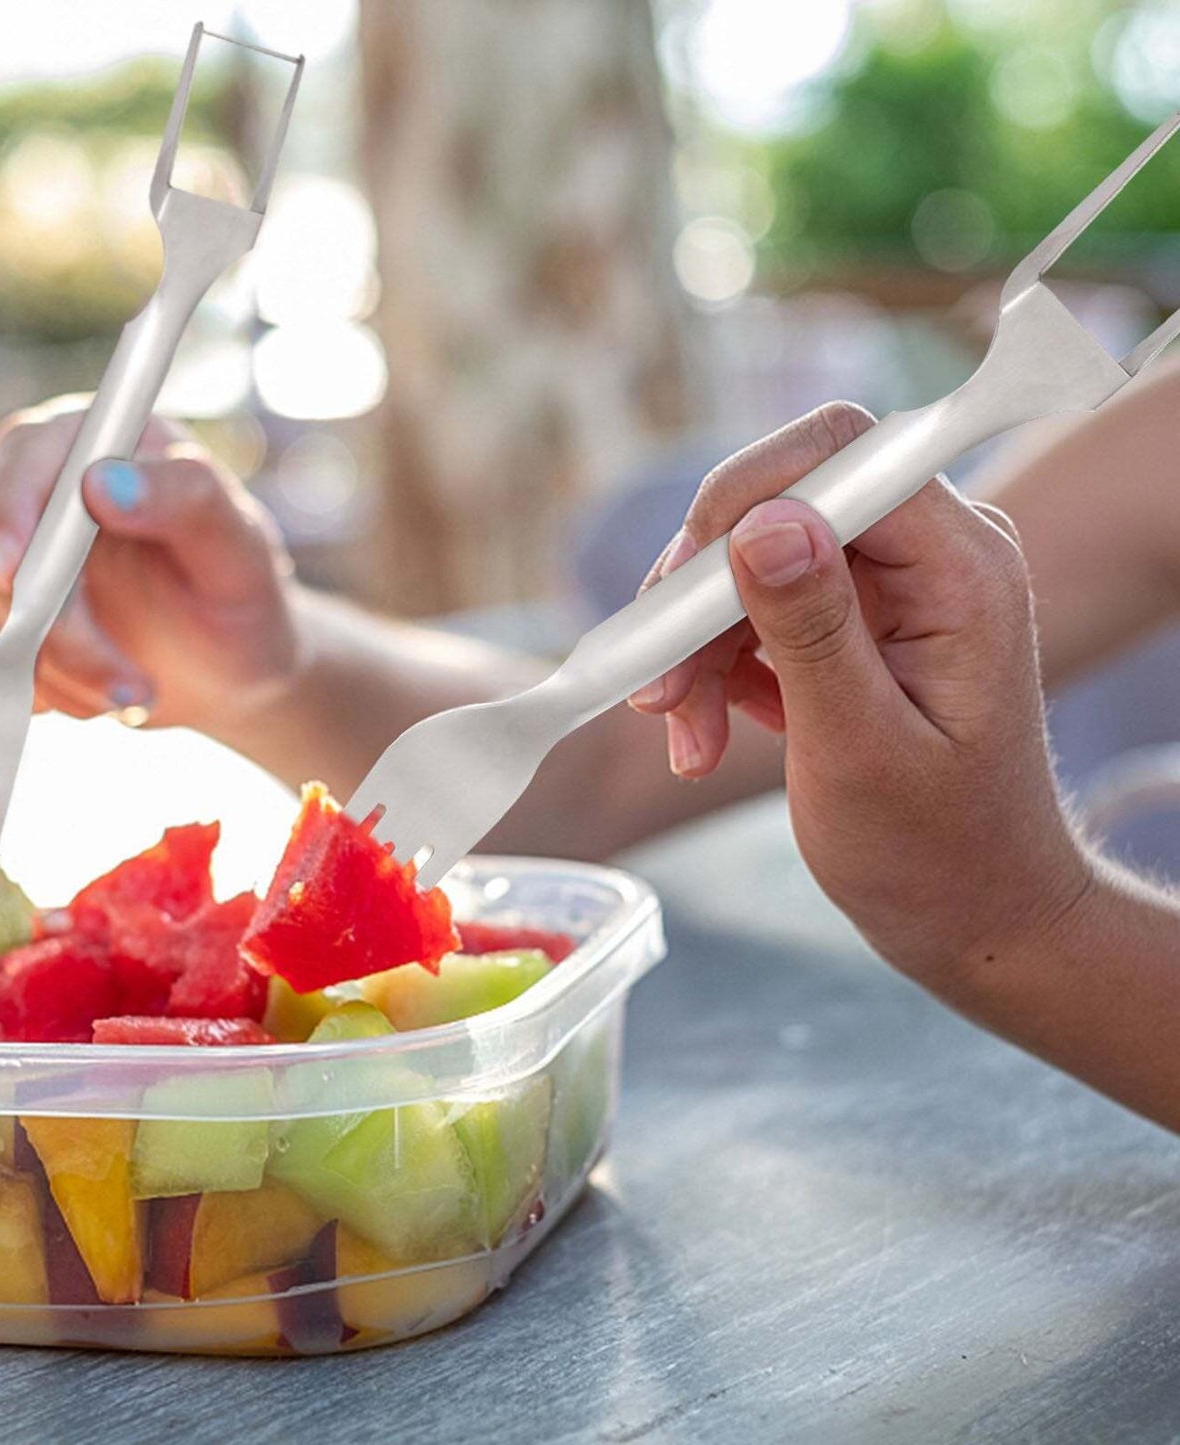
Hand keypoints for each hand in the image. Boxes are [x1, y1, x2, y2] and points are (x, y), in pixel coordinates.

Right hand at [0, 399, 302, 732]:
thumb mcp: (239, 549)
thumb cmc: (244, 595)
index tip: (16, 574)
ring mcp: (13, 554)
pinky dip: (33, 693)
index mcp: (101, 444)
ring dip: (57, 676)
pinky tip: (94, 699)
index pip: (26, 457)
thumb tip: (103, 481)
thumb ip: (188, 500)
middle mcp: (44, 489)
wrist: (233, 664)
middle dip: (58, 635)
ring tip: (136, 695)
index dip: (10, 513)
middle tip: (133, 691)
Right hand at [630, 402, 1095, 979]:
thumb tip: (758, 525)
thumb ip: (813, 631)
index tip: (679, 591)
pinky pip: (753, 608)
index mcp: (961, 569)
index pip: (843, 454)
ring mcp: (887, 587)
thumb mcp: (860, 748)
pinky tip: (703, 737)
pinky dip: (712, 669)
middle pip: (780, 502)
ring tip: (686, 738)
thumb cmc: (933, 851)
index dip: (745, 495)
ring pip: (751, 560)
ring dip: (696, 646)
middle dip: (703, 591)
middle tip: (658, 684)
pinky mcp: (849, 622)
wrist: (968, 911)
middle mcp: (929, 556)